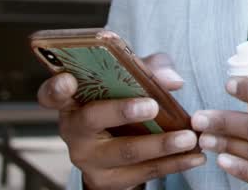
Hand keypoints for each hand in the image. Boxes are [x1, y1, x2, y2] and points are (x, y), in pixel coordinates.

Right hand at [37, 52, 205, 189]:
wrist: (120, 141)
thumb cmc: (123, 98)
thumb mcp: (132, 78)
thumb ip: (151, 69)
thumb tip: (172, 81)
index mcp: (71, 101)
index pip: (52, 93)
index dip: (57, 86)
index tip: (69, 79)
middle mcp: (73, 130)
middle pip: (92, 119)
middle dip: (123, 112)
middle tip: (153, 106)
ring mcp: (87, 158)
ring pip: (125, 151)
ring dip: (161, 145)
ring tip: (189, 138)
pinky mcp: (106, 180)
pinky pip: (143, 173)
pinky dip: (173, 164)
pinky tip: (195, 157)